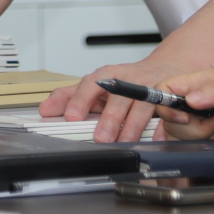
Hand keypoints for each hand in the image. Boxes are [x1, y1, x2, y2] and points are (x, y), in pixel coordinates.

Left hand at [38, 57, 182, 142]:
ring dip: (132, 126)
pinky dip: (162, 126)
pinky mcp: (167, 97)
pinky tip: (156, 138)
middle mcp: (128, 79)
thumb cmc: (126, 82)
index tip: (71, 116)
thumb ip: (71, 96)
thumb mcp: (97, 85)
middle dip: (109, 118)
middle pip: (118, 96)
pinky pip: (166, 111)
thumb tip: (45, 109)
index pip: (91, 84)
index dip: (81, 99)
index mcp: (108, 75)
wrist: (161, 71)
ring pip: (141, 105)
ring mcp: (149, 87)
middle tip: (100, 137)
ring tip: (123, 142)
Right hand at [153, 71, 213, 139]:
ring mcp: (200, 118)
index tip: (184, 117)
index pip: (166, 87)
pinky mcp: (205, 134)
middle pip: (170, 116)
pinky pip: (191, 144)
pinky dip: (205, 145)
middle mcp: (197, 98)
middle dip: (191, 127)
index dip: (167, 104)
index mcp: (202, 81)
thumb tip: (190, 98)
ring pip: (178, 132)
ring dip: (200, 136)